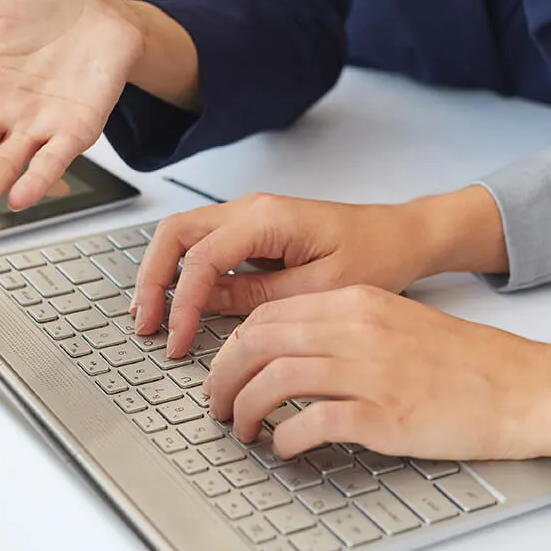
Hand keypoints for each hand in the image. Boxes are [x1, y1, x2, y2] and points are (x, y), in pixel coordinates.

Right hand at [132, 193, 437, 356]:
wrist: (404, 236)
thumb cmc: (377, 255)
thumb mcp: (321, 290)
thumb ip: (261, 298)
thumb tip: (209, 308)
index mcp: (268, 218)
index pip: (201, 258)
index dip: (181, 302)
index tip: (177, 340)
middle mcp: (252, 209)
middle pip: (176, 234)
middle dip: (152, 279)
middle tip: (146, 325)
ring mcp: (250, 218)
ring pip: (184, 237)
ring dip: (162, 275)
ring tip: (152, 318)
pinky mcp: (254, 233)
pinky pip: (205, 247)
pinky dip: (184, 275)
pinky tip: (180, 306)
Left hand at [205, 286, 550, 460]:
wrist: (520, 386)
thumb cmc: (465, 361)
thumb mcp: (397, 321)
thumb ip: (344, 328)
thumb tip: (289, 350)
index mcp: (358, 302)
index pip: (271, 314)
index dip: (234, 346)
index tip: (225, 369)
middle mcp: (357, 329)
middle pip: (260, 342)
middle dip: (225, 375)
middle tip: (217, 403)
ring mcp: (369, 370)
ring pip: (275, 378)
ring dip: (245, 408)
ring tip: (241, 429)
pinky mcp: (384, 414)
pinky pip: (311, 421)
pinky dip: (285, 437)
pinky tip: (284, 447)